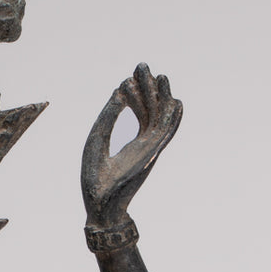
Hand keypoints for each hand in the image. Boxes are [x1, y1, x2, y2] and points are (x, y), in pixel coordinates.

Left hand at [82, 63, 181, 228]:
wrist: (99, 204)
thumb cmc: (95, 179)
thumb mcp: (97, 139)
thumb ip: (108, 116)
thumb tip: (119, 90)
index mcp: (132, 145)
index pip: (140, 114)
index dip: (135, 96)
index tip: (126, 81)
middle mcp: (144, 146)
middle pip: (152, 111)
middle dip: (148, 89)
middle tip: (142, 67)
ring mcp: (150, 150)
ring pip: (161, 118)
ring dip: (161, 97)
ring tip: (159, 75)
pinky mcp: (152, 155)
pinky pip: (167, 133)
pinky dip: (173, 117)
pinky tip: (176, 101)